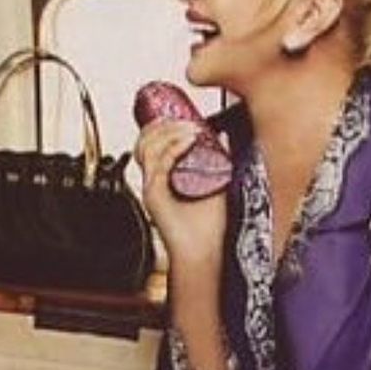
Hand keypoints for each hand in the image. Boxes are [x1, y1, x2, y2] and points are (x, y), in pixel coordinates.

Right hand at [134, 120, 225, 258]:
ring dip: (171, 133)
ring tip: (192, 130)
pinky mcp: (154, 195)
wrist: (203, 251)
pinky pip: (158, 164)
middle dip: (166, 125)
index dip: (162, 125)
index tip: (184, 118)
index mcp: (162, 175)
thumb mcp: (216, 182)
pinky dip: (173, 148)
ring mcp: (152, 186)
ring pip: (148, 148)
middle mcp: (153, 179)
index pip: (150, 141)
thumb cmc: (208, 225)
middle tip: (189, 122)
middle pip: (145, 140)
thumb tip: (226, 135)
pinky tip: (189, 142)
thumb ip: (217, 160)